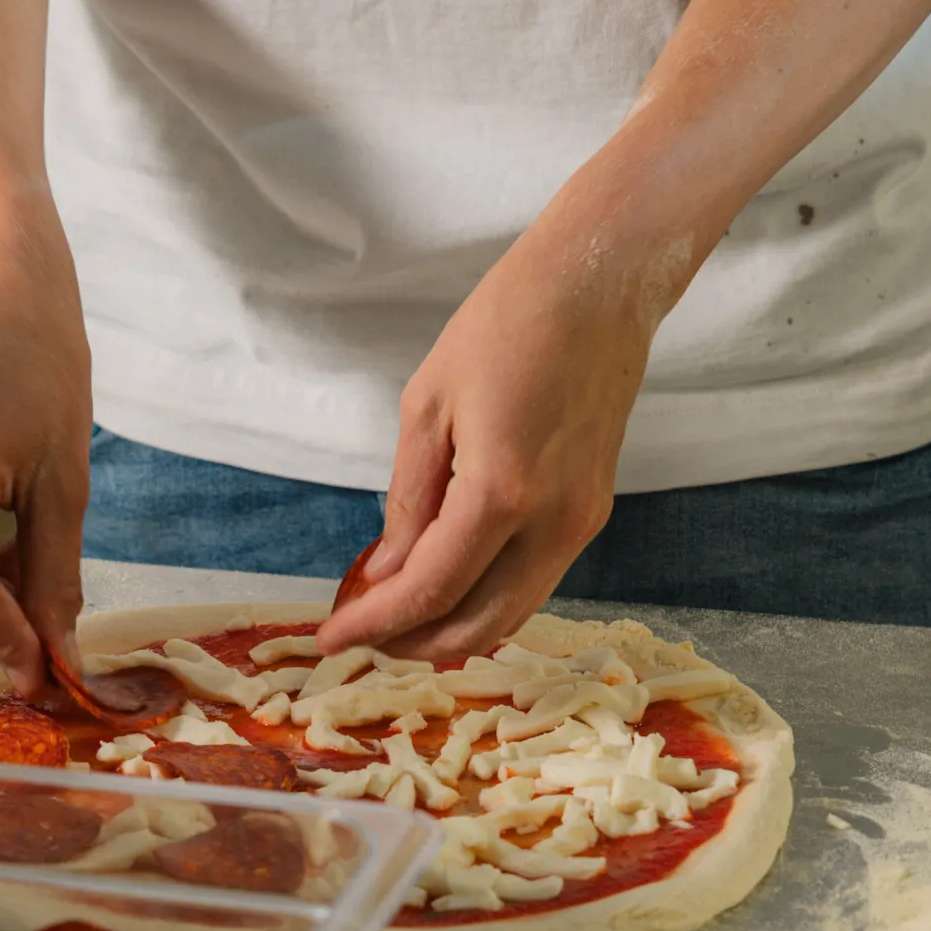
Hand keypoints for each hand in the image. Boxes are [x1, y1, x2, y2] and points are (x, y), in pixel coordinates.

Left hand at [318, 199, 674, 661]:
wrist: (598, 288)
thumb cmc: (507, 325)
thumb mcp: (428, 406)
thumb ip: (408, 500)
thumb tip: (385, 571)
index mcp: (501, 492)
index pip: (431, 589)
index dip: (376, 624)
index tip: (331, 638)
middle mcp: (551, 522)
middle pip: (478, 623)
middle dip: (413, 642)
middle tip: (361, 636)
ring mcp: (580, 523)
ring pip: (512, 613)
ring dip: (452, 630)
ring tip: (397, 619)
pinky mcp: (592, 513)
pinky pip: (534, 582)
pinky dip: (486, 599)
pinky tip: (446, 585)